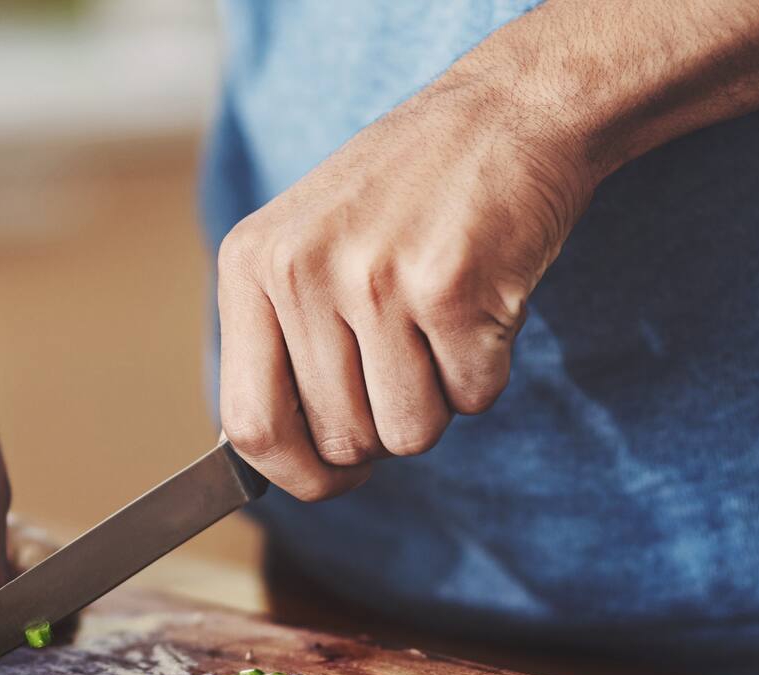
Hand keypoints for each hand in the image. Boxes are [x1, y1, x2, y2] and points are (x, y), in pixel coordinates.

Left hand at [215, 74, 596, 498]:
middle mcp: (300, 270)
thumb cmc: (407, 193)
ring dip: (439, 401)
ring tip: (441, 324)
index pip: (249, 424)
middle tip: (409, 357)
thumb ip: (282, 342)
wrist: (509, 111)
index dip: (295, 475)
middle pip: (342, 440)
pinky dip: (487, 370)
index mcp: (250, 264)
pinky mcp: (452, 288)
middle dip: (386, 425)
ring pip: (409, 433)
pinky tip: (481, 303)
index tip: (330, 478)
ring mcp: (374, 279)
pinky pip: (472, 397)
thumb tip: (279, 463)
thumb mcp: (308, 245)